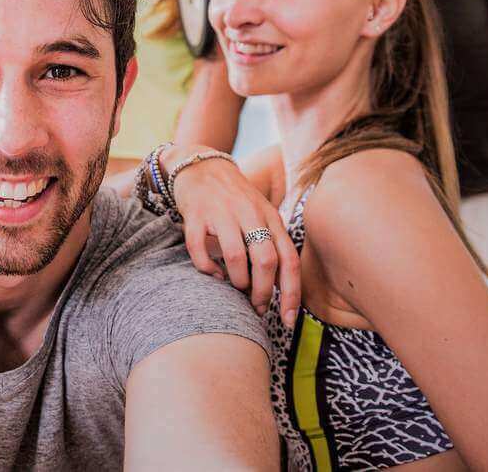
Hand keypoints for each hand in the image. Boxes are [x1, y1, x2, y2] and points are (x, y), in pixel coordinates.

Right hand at [164, 145, 300, 327]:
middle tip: (257, 306)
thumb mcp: (262, 216)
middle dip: (263, 292)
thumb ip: (274, 246)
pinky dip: (207, 268)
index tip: (289, 320)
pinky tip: (213, 273)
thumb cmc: (237, 200)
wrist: (202, 167)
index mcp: (270, 217)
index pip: (289, 260)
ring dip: (237, 282)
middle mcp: (249, 214)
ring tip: (235, 287)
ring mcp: (222, 213)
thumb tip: (283, 291)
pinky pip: (200, 250)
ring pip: (236, 257)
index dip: (292, 294)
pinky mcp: (196, 215)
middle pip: (265, 261)